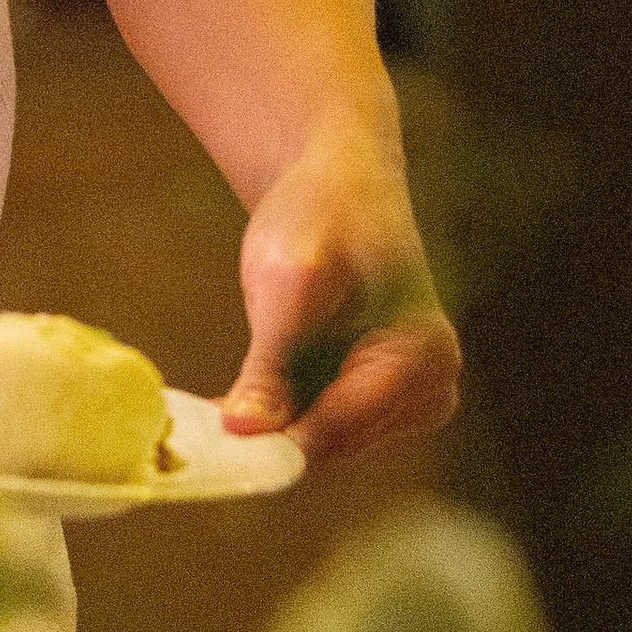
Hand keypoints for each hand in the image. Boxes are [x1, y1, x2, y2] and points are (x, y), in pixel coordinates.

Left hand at [222, 129, 460, 464]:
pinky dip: (274, 416)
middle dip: (271, 435)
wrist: (335, 184)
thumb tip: (245, 430)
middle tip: (204, 428)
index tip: (219, 446)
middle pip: (333, 442)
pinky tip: (230, 405)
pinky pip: (314, 424)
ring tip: (212, 413)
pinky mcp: (368, 399)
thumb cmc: (321, 217)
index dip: (277, 439)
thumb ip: (272, 363)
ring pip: (319, 439)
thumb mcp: (288, 285)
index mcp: (423, 359)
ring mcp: (402, 401)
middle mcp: (427, 391)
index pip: (343, 426)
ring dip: (269, 427)